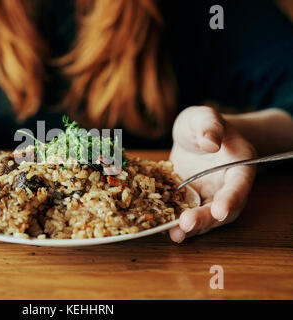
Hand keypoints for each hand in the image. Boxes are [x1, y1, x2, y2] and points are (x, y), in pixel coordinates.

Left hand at [169, 106, 256, 242]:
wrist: (194, 136)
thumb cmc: (203, 124)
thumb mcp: (203, 116)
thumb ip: (209, 125)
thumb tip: (210, 142)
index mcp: (240, 165)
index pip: (239, 186)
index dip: (230, 199)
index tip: (220, 210)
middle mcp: (227, 187)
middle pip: (222, 209)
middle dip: (205, 219)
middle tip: (186, 225)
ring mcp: (209, 197)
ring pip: (205, 218)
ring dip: (191, 229)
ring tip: (174, 234)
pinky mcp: (191, 202)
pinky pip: (186, 215)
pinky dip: (176, 222)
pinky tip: (162, 227)